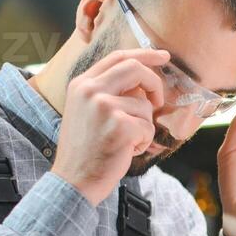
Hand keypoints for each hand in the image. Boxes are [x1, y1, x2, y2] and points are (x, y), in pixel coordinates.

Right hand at [51, 48, 167, 206]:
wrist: (73, 181)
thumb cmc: (85, 151)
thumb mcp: (86, 112)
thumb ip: (107, 92)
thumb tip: (140, 84)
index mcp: (81, 84)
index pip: (117, 57)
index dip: (143, 54)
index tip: (163, 56)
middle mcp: (90, 90)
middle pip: (135, 69)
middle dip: (154, 83)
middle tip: (159, 102)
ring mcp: (104, 106)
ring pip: (145, 105)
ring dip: (143, 127)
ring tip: (125, 142)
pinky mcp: (119, 126)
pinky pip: (147, 127)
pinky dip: (143, 142)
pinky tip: (125, 151)